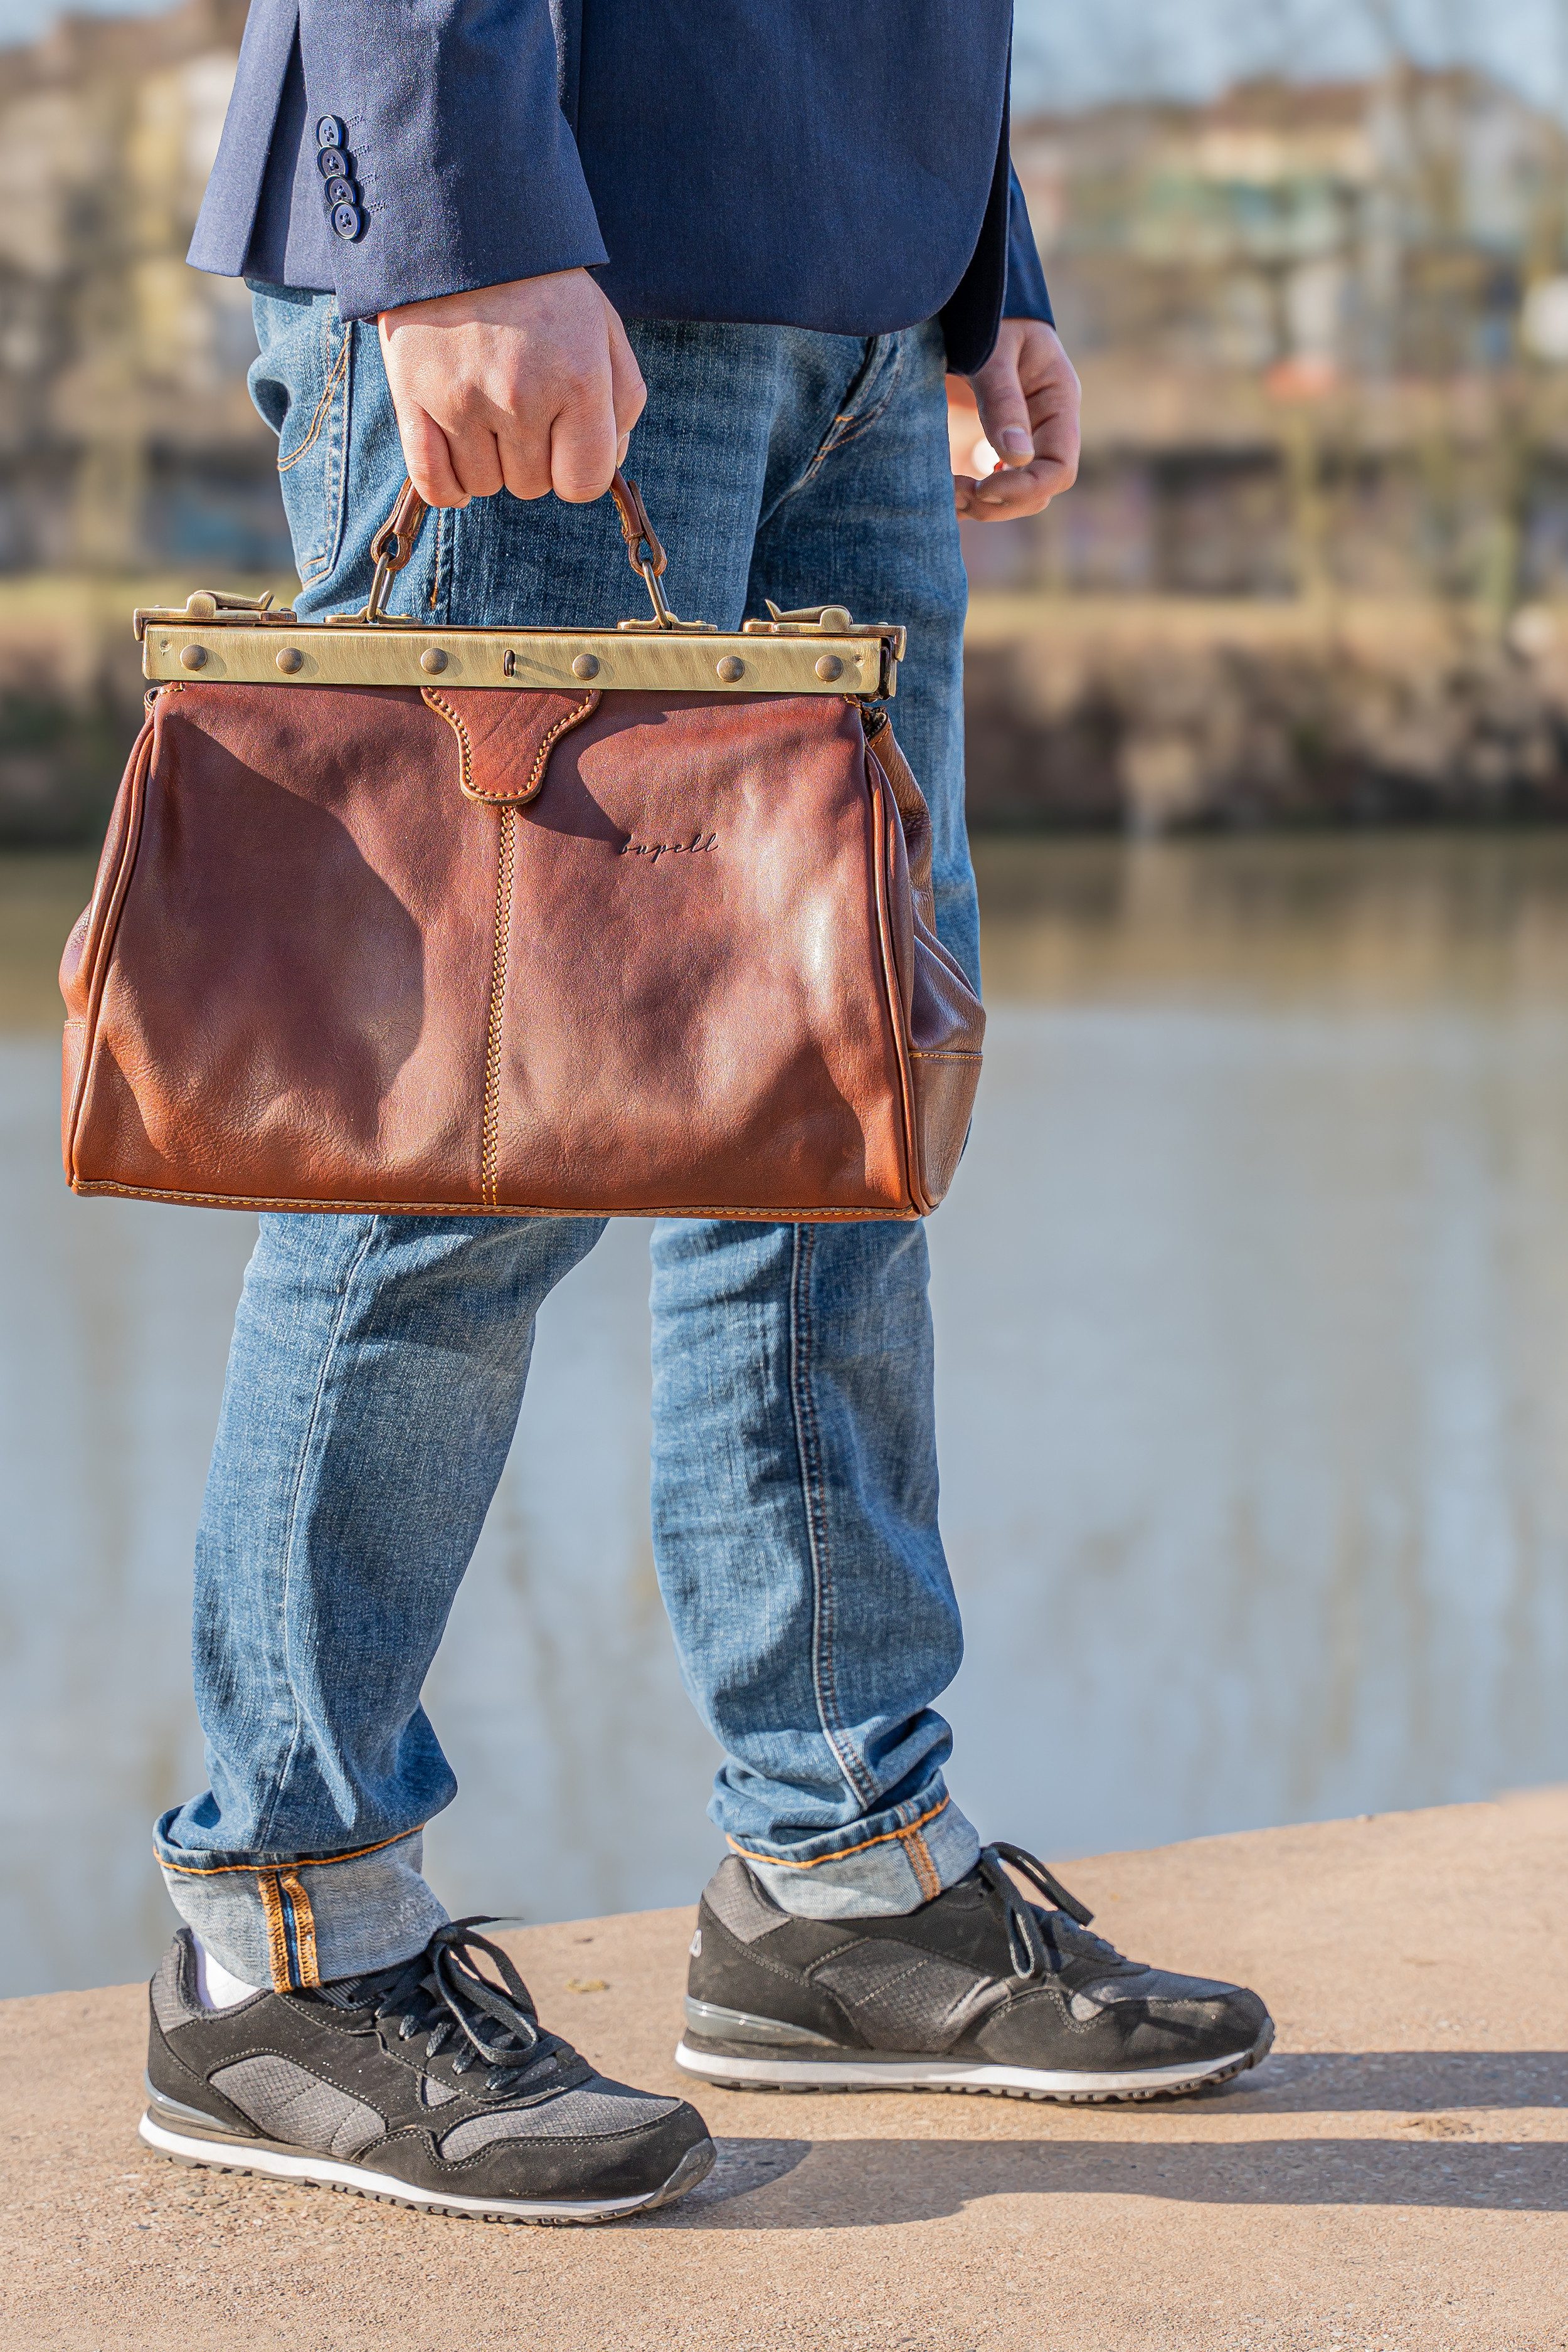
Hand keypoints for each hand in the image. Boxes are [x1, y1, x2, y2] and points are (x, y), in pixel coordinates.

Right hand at [377, 269, 645, 508]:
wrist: (463, 226)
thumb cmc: (544, 289)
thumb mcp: (603, 330)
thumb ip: (622, 402)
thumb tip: (608, 463)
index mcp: (577, 379)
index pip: (584, 483)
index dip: (578, 472)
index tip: (566, 444)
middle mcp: (520, 395)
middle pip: (532, 486)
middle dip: (534, 459)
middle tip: (523, 408)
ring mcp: (463, 400)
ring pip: (485, 486)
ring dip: (491, 464)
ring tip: (489, 412)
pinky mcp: (414, 398)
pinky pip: (434, 484)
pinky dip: (448, 485)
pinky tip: (459, 458)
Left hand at [955, 319, 1079, 520]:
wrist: (978, 296)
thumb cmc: (990, 314)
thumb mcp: (994, 351)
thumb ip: (1003, 400)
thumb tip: (1016, 457)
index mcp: (1059, 401)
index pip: (1060, 468)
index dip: (1025, 487)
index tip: (983, 487)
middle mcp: (1049, 425)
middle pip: (1040, 490)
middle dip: (1000, 503)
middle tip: (954, 496)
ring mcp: (1028, 435)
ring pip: (1018, 493)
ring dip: (984, 505)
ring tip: (947, 497)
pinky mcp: (1002, 439)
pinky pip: (998, 480)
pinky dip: (976, 493)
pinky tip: (953, 490)